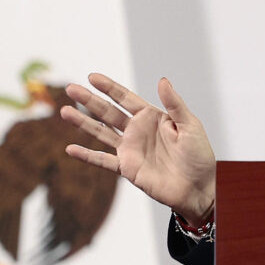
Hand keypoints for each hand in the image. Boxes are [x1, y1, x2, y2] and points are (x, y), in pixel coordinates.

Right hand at [60, 73, 216, 225]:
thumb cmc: (199, 155)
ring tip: (64, 111)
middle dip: (89, 100)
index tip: (92, 77)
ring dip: (83, 123)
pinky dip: (87, 156)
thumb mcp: (190, 125)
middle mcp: (138, 131)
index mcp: (153, 117)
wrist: (198, 187)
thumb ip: (174, 104)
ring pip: (101, 133)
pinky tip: (70, 149)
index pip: (126, 98)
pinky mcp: (127, 168)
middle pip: (109, 112)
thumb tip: (162, 80)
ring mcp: (131, 149)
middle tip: (70, 88)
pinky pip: (103, 161)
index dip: (110, 88)